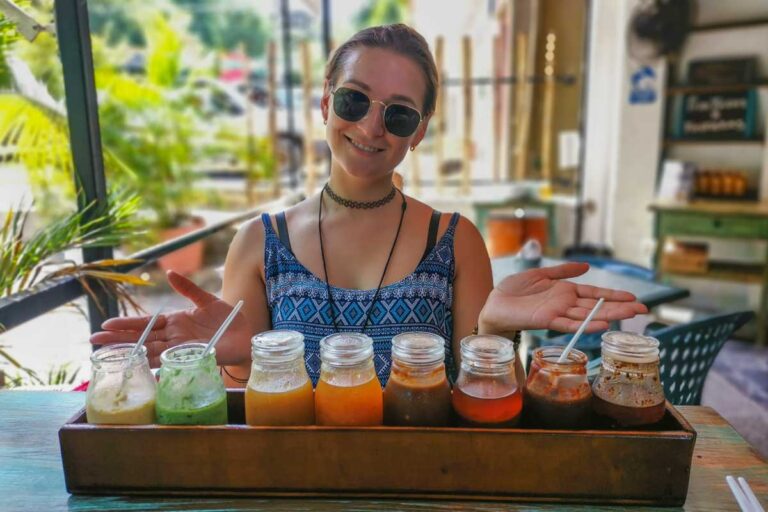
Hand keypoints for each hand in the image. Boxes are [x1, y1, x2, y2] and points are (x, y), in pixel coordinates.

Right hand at [89, 271, 250, 366]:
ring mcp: (180, 349)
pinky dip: (153, 366)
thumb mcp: (207, 300)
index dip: (126, 324)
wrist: (245, 335)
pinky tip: (138, 368)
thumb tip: (169, 273)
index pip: (145, 323)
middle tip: (93, 342)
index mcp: (175, 321)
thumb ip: (188, 288)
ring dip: (129, 353)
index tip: (105, 325)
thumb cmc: (228, 319)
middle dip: (117, 341)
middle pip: (141, 339)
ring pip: (149, 351)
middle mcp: (173, 337)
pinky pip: (169, 363)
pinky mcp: (190, 358)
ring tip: (106, 355)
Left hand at [478, 262, 647, 336]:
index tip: (634, 298)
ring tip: (630, 314)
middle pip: (598, 306)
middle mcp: (566, 304)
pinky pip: (569, 324)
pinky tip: (602, 324)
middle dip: (620, 307)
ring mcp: (558, 313)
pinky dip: (585, 325)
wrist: (494, 302)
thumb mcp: (541, 274)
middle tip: (644, 309)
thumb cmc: (515, 289)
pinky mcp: (547, 320)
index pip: (596, 294)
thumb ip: (564, 271)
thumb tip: (587, 266)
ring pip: (589, 315)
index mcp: (566, 292)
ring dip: (610, 315)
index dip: (614, 296)